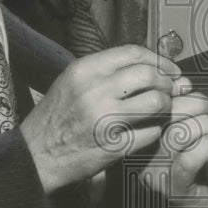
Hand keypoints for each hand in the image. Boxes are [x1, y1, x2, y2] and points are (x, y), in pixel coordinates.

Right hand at [20, 45, 184, 192]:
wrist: (36, 155)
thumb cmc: (56, 117)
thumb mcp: (72, 83)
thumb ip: (104, 71)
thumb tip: (144, 65)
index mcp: (84, 70)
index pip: (133, 53)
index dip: (158, 60)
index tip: (168, 69)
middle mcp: (95, 90)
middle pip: (149, 75)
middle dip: (167, 83)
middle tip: (171, 91)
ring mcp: (105, 119)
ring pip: (156, 102)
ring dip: (166, 106)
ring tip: (162, 111)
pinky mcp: (114, 146)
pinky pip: (150, 132)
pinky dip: (156, 131)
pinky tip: (151, 131)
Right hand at [143, 92, 207, 207]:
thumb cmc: (184, 177)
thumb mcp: (176, 142)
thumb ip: (177, 116)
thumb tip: (187, 86)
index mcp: (139, 137)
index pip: (153, 105)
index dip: (177, 93)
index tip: (194, 92)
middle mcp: (140, 154)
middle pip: (165, 115)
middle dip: (196, 104)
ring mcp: (154, 172)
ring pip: (178, 133)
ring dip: (206, 123)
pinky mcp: (172, 188)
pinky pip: (190, 158)